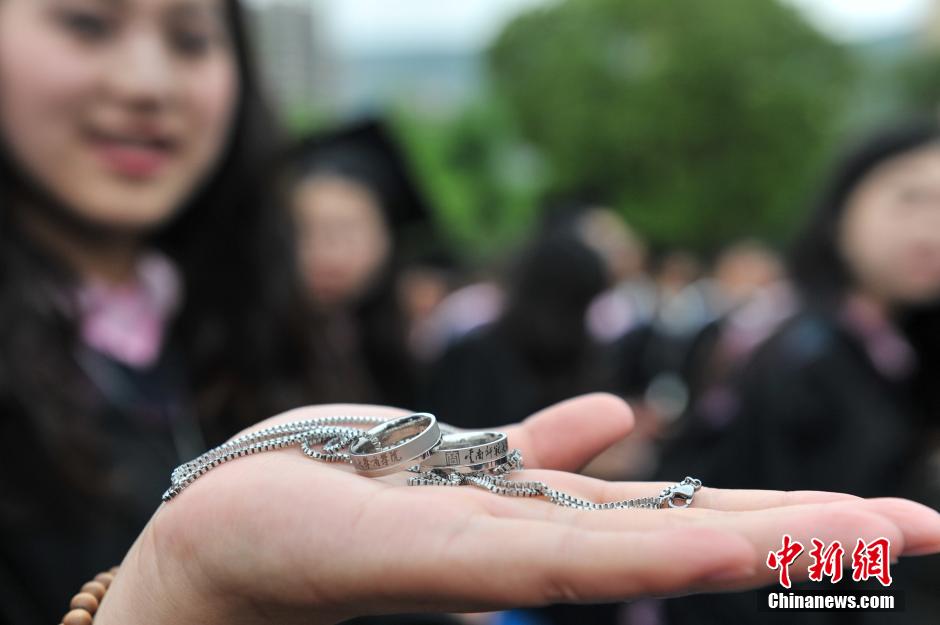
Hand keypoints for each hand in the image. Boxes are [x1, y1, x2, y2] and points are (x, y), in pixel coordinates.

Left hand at [96, 394, 939, 624]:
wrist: (232, 534)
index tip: (885, 514)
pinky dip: (635, 556)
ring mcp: (495, 560)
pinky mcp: (431, 554)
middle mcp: (542, 548)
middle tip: (930, 528)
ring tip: (869, 535)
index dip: (782, 514)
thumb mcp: (465, 462)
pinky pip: (549, 558)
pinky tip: (713, 555)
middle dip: (806, 534)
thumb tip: (624, 416)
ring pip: (641, 555)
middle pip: (690, 538)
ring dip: (754, 545)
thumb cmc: (351, 500)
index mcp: (553, 520)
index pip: (686, 517)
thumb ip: (542, 450)